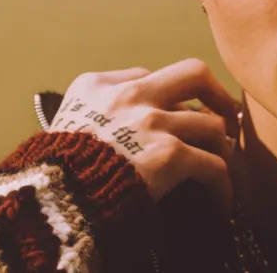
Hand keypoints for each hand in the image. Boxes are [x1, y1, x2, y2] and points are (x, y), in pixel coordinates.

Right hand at [48, 58, 239, 207]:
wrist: (48, 199)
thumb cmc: (51, 169)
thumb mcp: (62, 120)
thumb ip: (93, 105)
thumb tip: (124, 111)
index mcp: (100, 85)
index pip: (149, 76)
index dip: (169, 96)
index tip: (178, 114)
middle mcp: (131, 96)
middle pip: (195, 73)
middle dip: (218, 94)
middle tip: (228, 118)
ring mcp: (153, 123)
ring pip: (212, 126)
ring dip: (222, 149)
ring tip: (223, 167)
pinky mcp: (169, 156)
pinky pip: (214, 166)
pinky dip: (223, 186)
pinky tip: (222, 203)